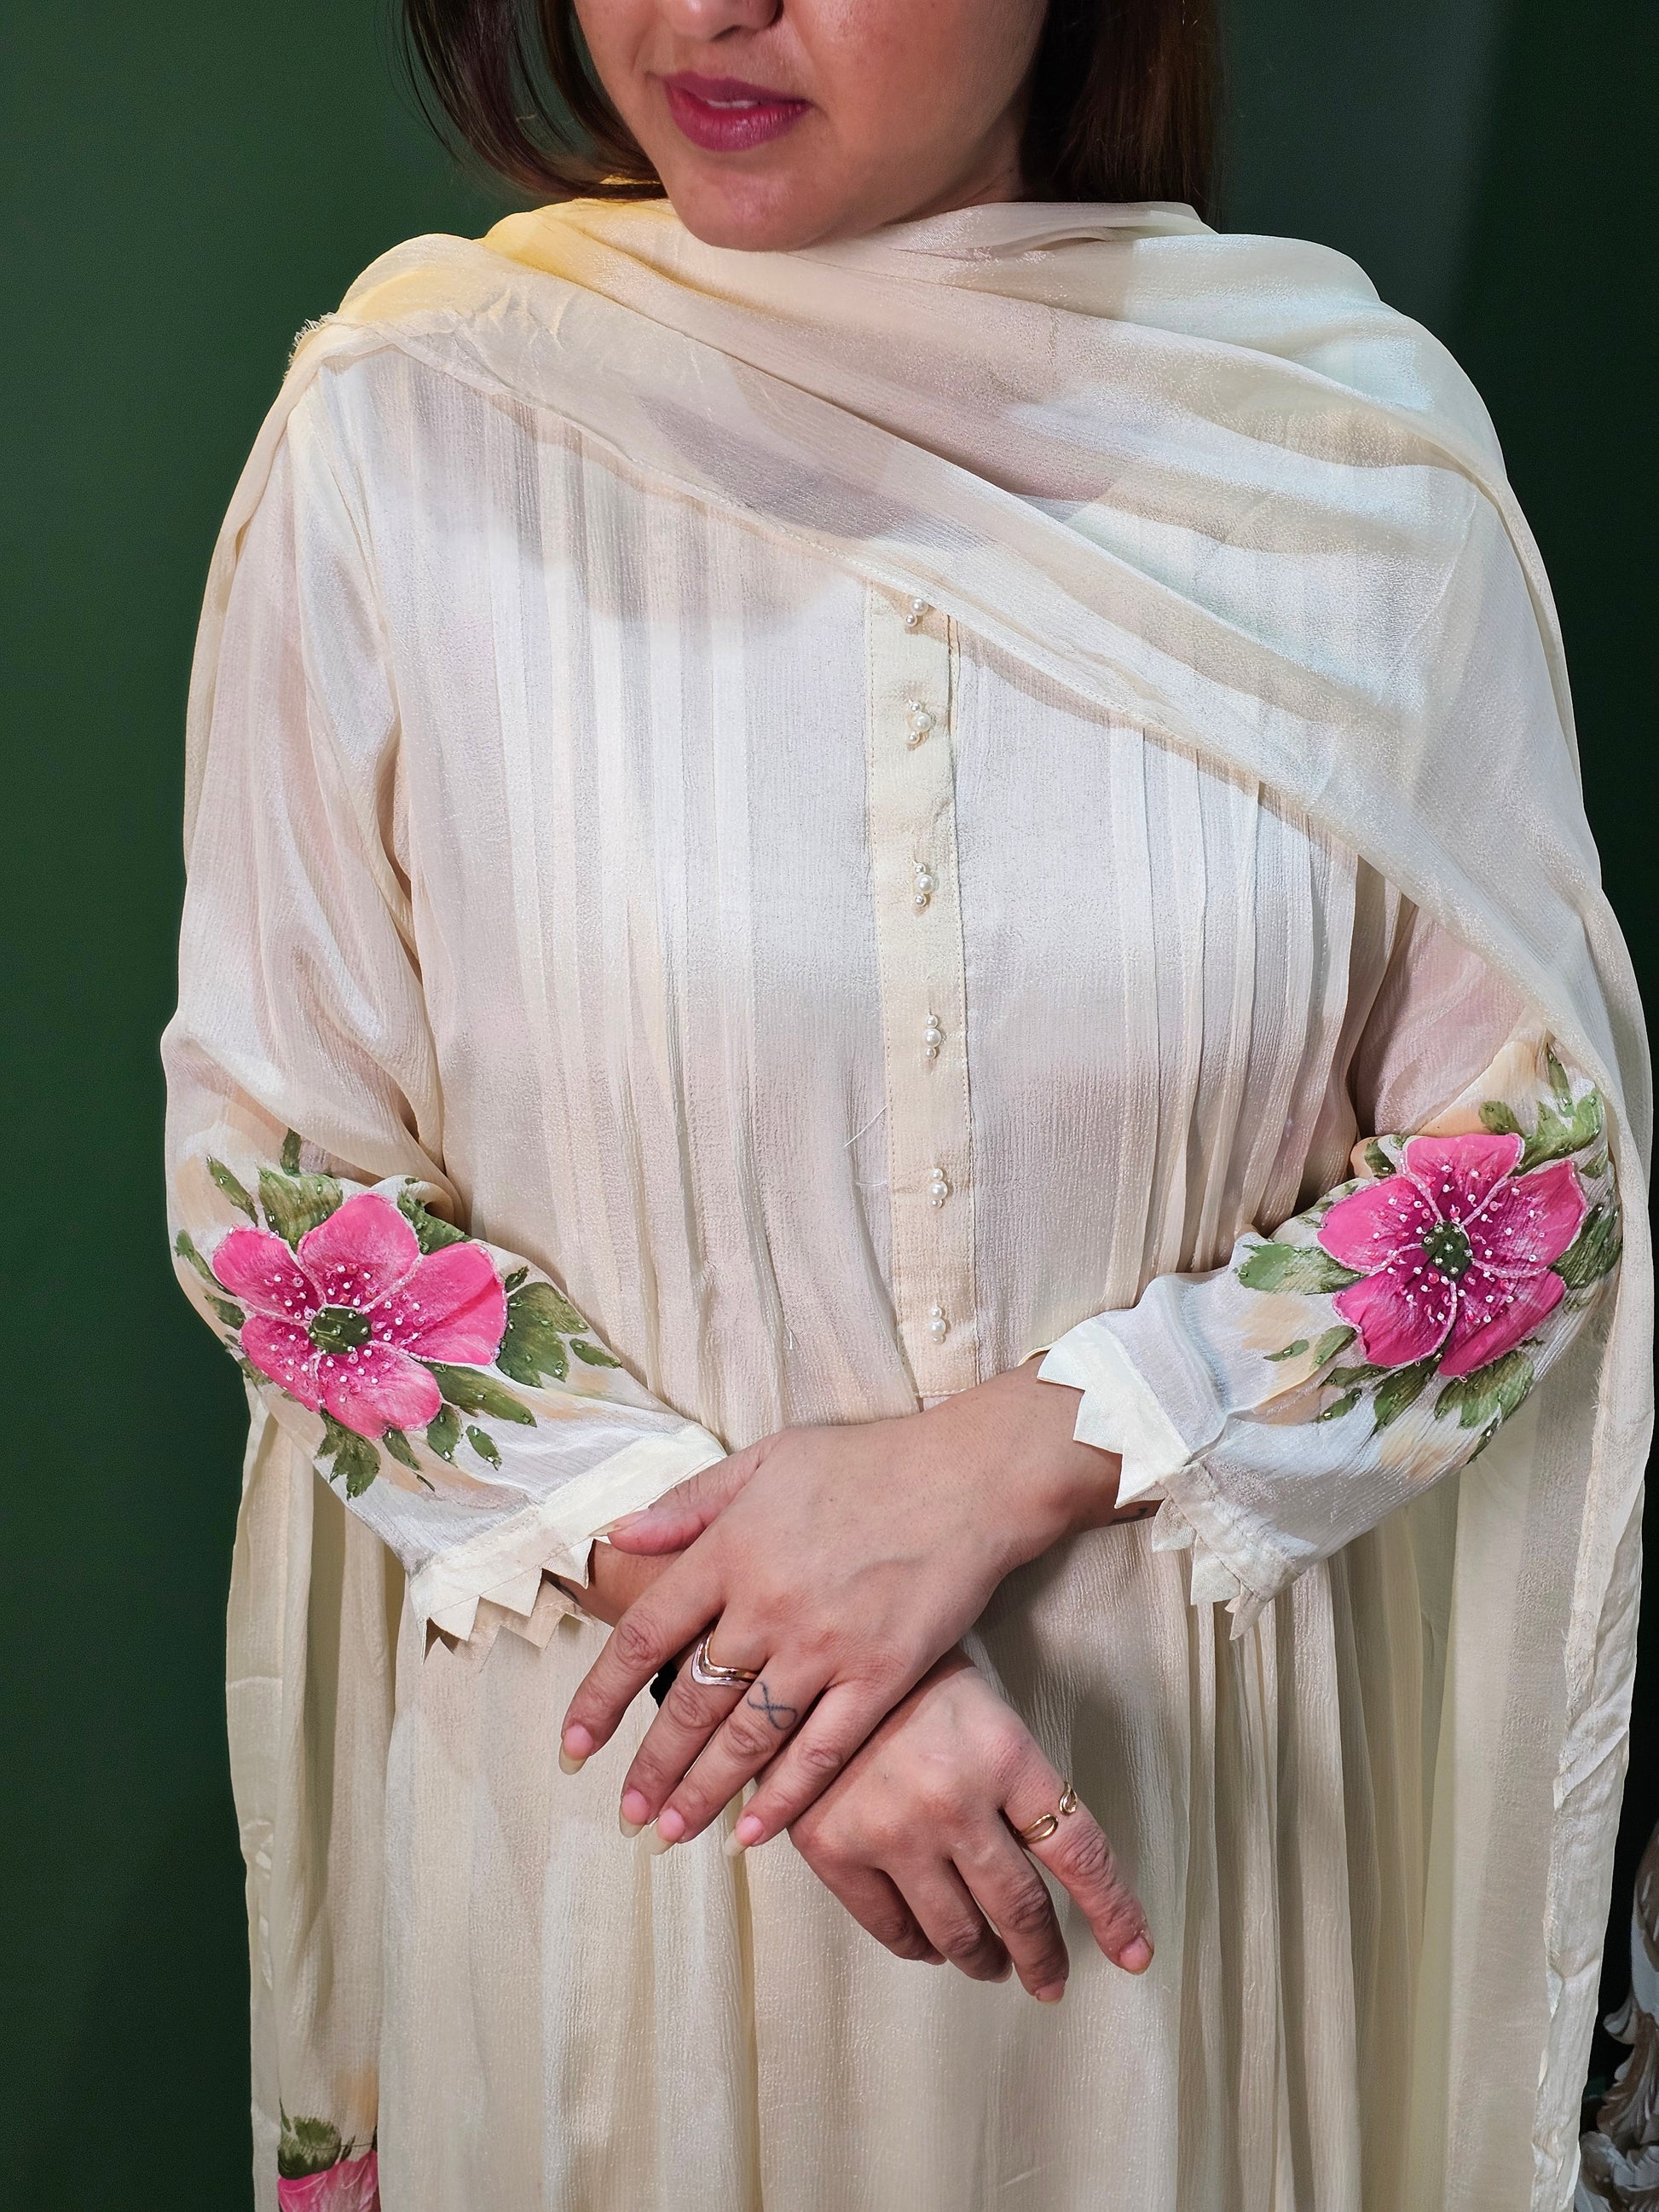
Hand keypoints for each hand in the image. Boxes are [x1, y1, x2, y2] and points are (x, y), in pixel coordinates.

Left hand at [558, 1361, 1141, 1850]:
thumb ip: (689, 1502)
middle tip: (625, 1813)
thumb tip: (618, 1535)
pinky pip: (822, 1749)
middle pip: (689, 1702)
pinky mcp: (882, 1675)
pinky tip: (753, 1832)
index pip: (646, 1636)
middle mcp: (768, 1603)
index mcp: (731, 1549)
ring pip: (747, 1738)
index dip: (601, 1697)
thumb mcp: (765, 1459)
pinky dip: (785, 1796)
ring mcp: (826, 1645)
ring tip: (669, 1832)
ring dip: (702, 1792)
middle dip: (650, 1766)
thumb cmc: (866, 1462)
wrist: (968, 1477)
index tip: (574, 1745)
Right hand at [789, 1648, 1151, 1998]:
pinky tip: (932, 1944)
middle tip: (1051, 1977)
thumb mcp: (988, 1712)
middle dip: (1043, 1954)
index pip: (1080, 1852)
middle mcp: (954, 1800)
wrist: (814, 1662)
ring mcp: (891, 1830)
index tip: (1134, 1954)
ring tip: (991, 1962)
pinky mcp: (834, 1850)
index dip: (1113, 1911)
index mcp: (1005, 1754)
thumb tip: (1061, 1868)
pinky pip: (892, 1929)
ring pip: (958, 1932)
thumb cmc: (915, 1683)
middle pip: (1020, 1907)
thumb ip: (1022, 1788)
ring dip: (984, 1958)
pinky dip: (920, 1947)